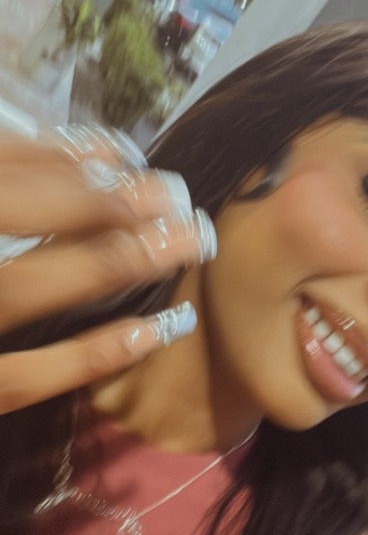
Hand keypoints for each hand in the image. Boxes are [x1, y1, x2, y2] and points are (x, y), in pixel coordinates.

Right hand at [0, 126, 214, 413]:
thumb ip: (7, 180)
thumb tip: (70, 154)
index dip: (61, 158)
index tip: (124, 156)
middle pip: (12, 210)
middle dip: (100, 198)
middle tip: (173, 193)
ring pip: (22, 287)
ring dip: (110, 260)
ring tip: (183, 242)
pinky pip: (20, 380)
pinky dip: (89, 356)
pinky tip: (152, 330)